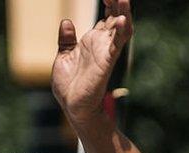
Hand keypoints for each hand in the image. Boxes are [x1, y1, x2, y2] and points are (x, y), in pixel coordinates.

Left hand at [51, 0, 132, 123]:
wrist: (73, 107)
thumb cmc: (70, 86)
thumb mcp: (64, 57)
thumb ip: (66, 40)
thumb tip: (66, 21)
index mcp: (92, 42)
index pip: (106, 17)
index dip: (108, 3)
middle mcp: (102, 44)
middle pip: (115, 17)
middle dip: (118, 4)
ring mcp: (106, 52)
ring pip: (121, 28)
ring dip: (124, 13)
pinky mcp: (106, 63)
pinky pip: (117, 45)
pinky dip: (121, 32)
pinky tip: (122, 20)